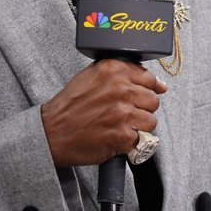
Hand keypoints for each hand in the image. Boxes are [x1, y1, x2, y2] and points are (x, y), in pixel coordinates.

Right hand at [41, 59, 167, 166]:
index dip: (146, 88)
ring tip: (118, 124)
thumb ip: (120, 74)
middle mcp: (121, 89)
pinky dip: (129, 140)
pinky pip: (141, 139)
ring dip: (137, 125)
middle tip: (123, 112)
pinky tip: (114, 134)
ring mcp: (123, 114)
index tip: (140, 95)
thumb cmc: (69, 106)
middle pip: (153, 100)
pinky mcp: (123, 136)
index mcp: (113, 70)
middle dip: (141, 108)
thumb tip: (157, 82)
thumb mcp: (90, 76)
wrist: (53, 131)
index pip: (149, 77)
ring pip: (150, 121)